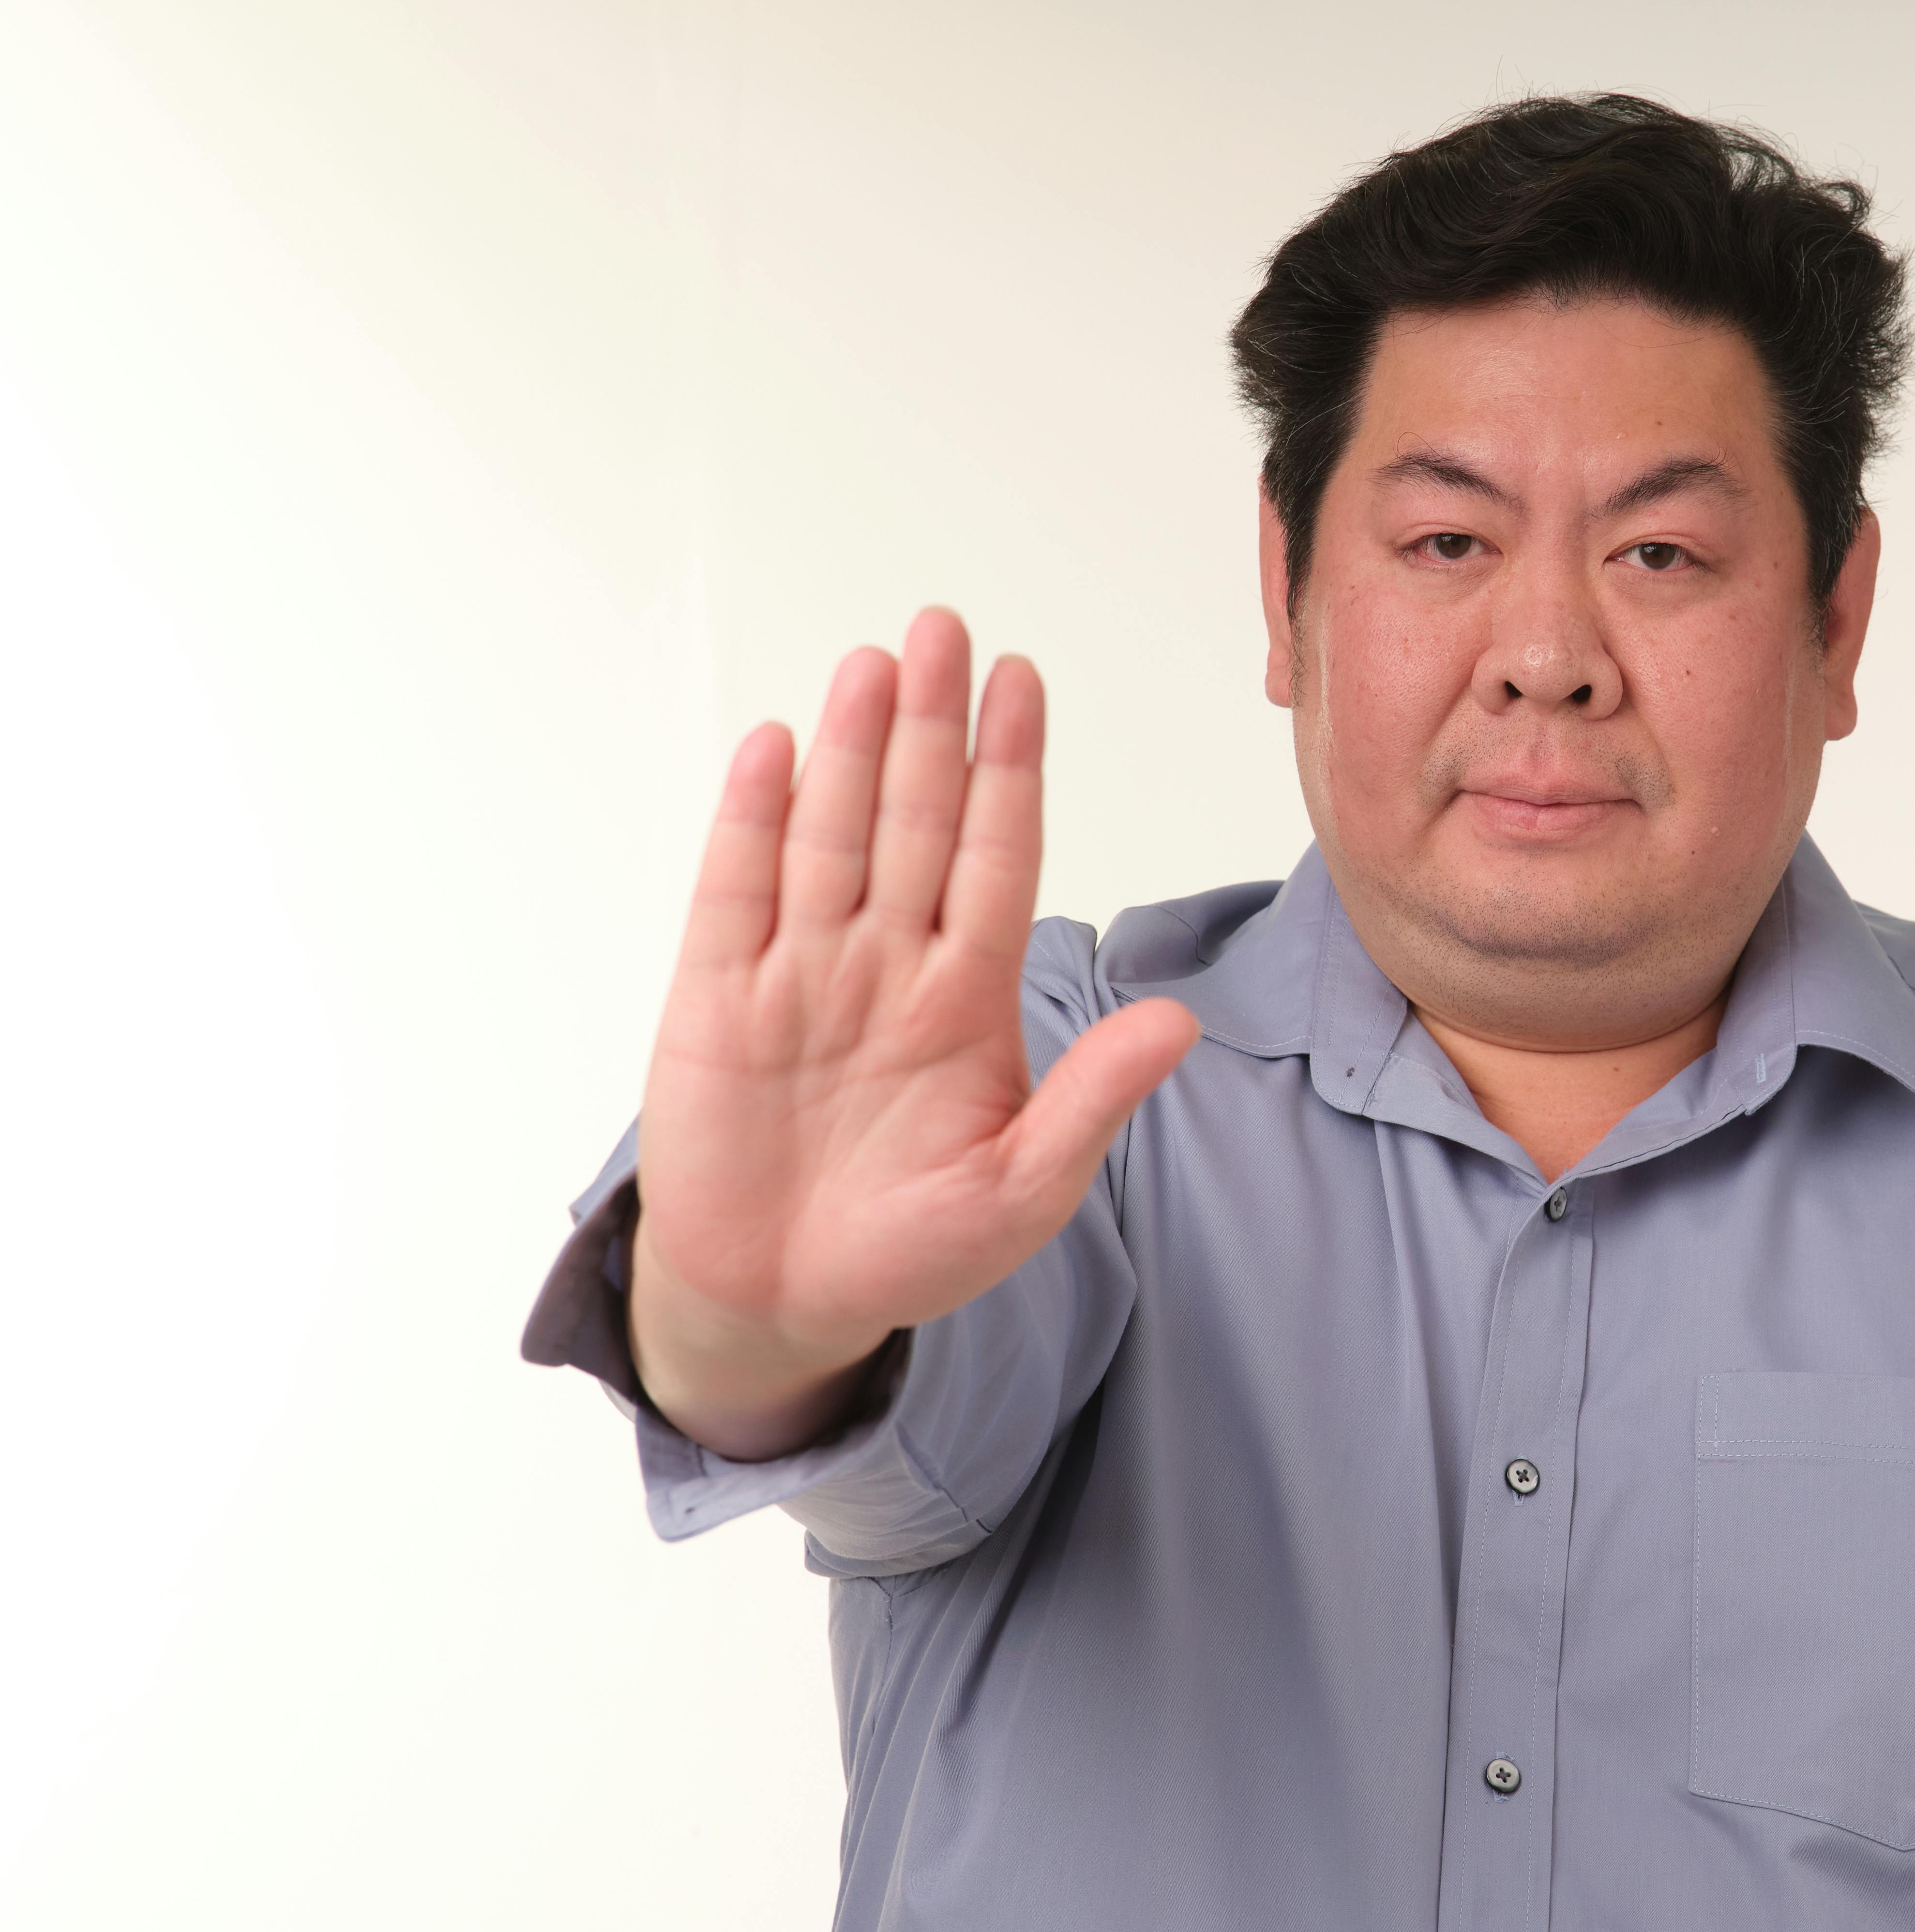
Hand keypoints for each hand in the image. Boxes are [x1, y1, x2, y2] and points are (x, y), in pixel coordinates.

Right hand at [627, 608, 1197, 1458]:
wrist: (785, 1302)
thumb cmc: (911, 1247)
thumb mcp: (1023, 1188)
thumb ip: (1092, 1100)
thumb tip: (1179, 1023)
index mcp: (967, 997)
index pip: (996, 856)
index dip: (1009, 770)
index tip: (1024, 683)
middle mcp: (887, 964)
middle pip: (917, 821)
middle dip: (933, 726)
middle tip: (947, 629)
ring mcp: (800, 973)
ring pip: (833, 837)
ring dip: (853, 751)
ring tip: (876, 664)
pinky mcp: (717, 1000)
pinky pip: (736, 894)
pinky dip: (752, 824)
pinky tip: (777, 752)